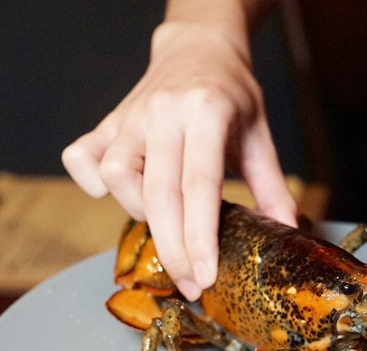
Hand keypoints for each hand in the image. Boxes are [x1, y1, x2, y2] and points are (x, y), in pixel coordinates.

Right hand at [62, 19, 296, 299]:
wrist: (197, 49)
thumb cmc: (231, 97)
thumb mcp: (260, 137)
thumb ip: (272, 188)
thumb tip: (286, 235)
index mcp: (206, 113)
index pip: (199, 187)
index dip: (200, 238)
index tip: (205, 277)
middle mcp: (161, 113)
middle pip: (157, 194)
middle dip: (174, 250)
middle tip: (191, 285)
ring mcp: (128, 117)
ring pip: (116, 176)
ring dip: (138, 213)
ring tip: (166, 221)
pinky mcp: (105, 122)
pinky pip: (80, 159)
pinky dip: (92, 184)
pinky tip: (122, 194)